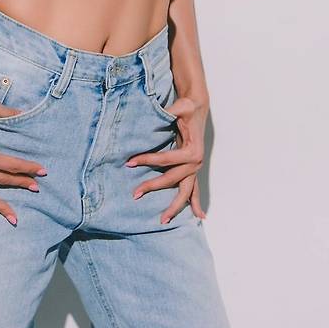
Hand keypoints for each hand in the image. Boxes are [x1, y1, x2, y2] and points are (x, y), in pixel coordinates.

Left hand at [125, 94, 207, 223]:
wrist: (197, 107)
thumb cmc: (186, 108)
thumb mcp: (179, 107)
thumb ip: (171, 111)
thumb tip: (160, 111)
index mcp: (192, 151)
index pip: (166, 160)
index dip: (147, 160)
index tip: (129, 162)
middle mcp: (195, 162)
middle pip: (171, 179)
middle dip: (153, 187)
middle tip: (135, 194)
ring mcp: (195, 168)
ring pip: (185, 192)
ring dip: (174, 206)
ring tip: (163, 220)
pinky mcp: (193, 169)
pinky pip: (194, 189)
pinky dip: (195, 202)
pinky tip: (198, 215)